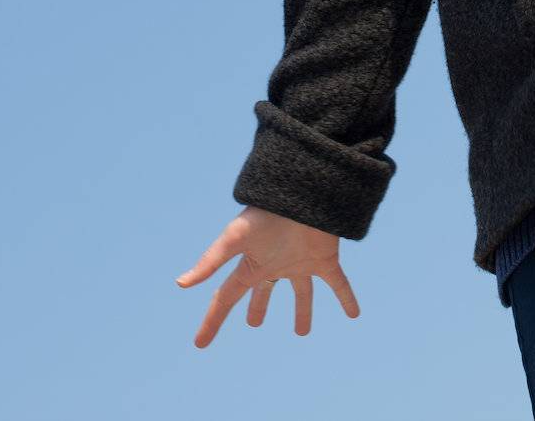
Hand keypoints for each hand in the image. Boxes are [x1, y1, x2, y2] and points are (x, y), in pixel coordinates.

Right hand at [175, 206, 359, 346]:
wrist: (304, 190)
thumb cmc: (267, 212)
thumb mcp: (234, 238)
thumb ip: (210, 261)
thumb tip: (180, 284)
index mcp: (252, 264)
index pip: (226, 297)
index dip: (212, 321)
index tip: (199, 344)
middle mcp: (276, 265)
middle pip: (265, 291)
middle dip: (258, 306)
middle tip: (255, 323)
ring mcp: (301, 263)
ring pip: (302, 292)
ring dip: (303, 311)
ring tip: (302, 332)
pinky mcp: (326, 258)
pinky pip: (338, 282)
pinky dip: (346, 298)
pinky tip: (354, 314)